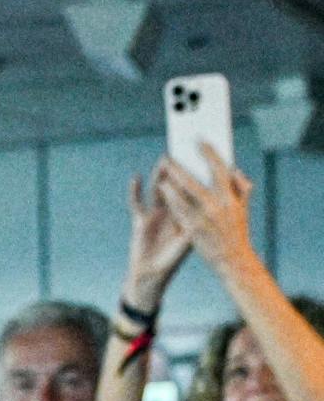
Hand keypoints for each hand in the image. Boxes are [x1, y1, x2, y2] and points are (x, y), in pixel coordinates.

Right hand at [123, 163, 192, 309]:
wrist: (152, 277)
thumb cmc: (172, 261)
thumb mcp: (189, 241)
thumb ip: (197, 224)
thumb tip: (206, 208)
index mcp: (189, 213)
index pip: (195, 188)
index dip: (199, 172)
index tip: (207, 155)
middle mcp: (174, 210)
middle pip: (178, 184)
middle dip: (181, 167)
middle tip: (186, 149)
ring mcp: (157, 214)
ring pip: (159, 189)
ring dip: (162, 174)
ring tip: (165, 159)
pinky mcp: (141, 220)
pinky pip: (137, 202)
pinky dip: (136, 191)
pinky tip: (136, 178)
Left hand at [157, 150, 255, 283]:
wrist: (231, 258)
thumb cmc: (236, 231)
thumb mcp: (242, 209)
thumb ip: (240, 188)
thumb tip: (234, 170)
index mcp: (230, 198)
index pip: (219, 170)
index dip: (209, 154)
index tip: (199, 141)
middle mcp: (217, 206)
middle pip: (195, 181)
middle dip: (181, 167)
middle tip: (169, 155)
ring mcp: (203, 218)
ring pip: (182, 195)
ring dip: (171, 181)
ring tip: (162, 170)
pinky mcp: (191, 229)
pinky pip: (177, 210)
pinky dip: (168, 197)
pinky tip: (159, 188)